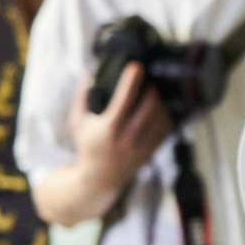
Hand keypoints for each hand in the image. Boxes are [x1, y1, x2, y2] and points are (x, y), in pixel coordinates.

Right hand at [34, 68, 170, 225]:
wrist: (100, 178)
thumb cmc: (87, 146)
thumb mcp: (77, 121)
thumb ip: (81, 96)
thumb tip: (89, 72)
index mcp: (109, 128)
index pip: (125, 98)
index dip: (132, 79)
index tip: (135, 66)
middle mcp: (128, 137)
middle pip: (150, 104)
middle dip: (150, 88)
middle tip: (146, 82)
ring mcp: (142, 145)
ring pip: (161, 115)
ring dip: (159, 101)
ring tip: (151, 94)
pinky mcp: (152, 150)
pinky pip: (166, 128)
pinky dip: (164, 114)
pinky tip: (157, 109)